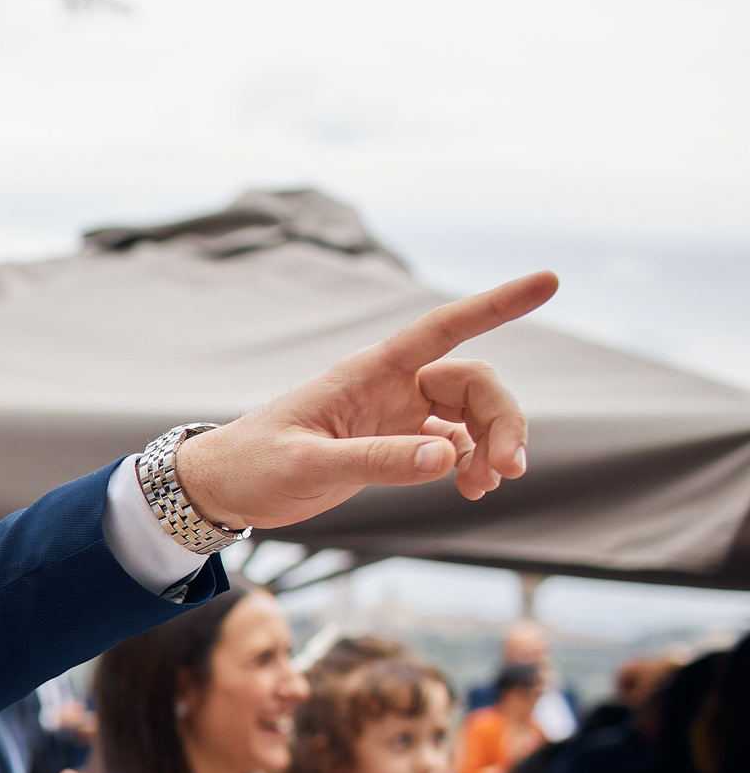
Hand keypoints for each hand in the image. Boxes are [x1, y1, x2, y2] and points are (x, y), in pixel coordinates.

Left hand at [172, 272, 560, 530]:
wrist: (222, 489)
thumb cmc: (254, 465)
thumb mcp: (309, 465)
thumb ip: (376, 461)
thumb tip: (447, 459)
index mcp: (369, 372)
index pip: (444, 328)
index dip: (497, 305)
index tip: (550, 282)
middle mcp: (390, 386)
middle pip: (474, 384)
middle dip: (503, 420)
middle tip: (508, 470)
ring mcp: (395, 414)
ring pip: (470, 415)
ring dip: (492, 445)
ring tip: (490, 485)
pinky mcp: (393, 444)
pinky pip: (451, 446)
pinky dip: (470, 464)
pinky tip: (471, 490)